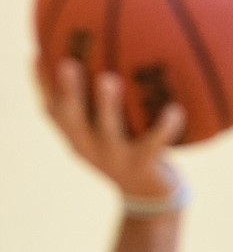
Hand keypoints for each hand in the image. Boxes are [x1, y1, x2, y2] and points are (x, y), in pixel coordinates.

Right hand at [37, 58, 186, 200]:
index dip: (42, 85)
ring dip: (106, 104)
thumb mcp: (111, 129)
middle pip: (71, 118)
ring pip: (107, 130)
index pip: (53, 110)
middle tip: (68, 62)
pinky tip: (176, 110)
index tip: (39, 54)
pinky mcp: (142, 166)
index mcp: (77, 136)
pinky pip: (154, 143)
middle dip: (68, 91)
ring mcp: (115, 158)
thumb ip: (102, 101)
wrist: (150, 197)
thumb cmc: (130, 150)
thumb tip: (110, 57)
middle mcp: (89, 147)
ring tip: (109, 78)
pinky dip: (165, 127)